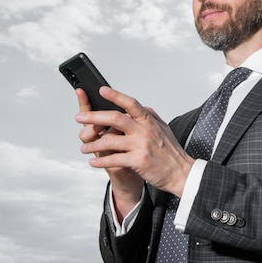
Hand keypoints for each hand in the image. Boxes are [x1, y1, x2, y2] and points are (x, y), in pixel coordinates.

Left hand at [76, 86, 194, 197]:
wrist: (181, 172)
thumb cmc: (170, 151)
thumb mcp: (162, 128)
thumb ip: (149, 116)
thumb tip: (137, 106)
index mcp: (149, 120)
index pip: (130, 103)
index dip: (115, 95)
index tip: (102, 90)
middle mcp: (144, 130)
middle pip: (115, 118)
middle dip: (94, 117)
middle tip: (80, 118)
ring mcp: (141, 145)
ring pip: (110, 140)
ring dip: (93, 144)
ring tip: (84, 147)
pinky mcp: (138, 161)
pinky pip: (114, 159)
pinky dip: (101, 161)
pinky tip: (94, 162)